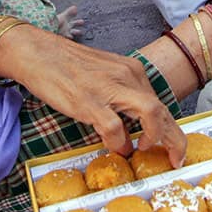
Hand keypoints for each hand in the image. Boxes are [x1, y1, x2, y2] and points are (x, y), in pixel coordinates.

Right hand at [0, 26, 187, 163]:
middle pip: (163, 110)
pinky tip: (113, 147)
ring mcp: (109, 88)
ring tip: (142, 150)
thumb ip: (120, 98)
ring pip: (151, 113)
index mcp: (131, 71)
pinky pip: (115, 128)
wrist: (36, 52)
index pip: (161, 103)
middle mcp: (127, 76)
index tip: (174, 147)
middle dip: (175, 140)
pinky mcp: (89, 101)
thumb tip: (131, 131)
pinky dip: (118, 143)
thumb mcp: (103, 76)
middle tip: (175, 159)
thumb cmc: (66, 66)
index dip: (172, 129)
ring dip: (153, 138)